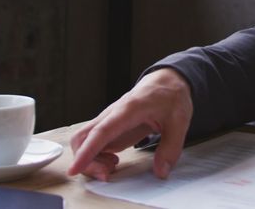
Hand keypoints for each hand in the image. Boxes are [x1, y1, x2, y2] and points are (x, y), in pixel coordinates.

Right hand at [67, 67, 193, 179]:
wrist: (166, 81)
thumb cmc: (170, 95)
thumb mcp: (180, 120)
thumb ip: (171, 147)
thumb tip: (161, 171)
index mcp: (129, 109)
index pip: (101, 132)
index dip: (86, 152)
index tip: (75, 169)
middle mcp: (113, 114)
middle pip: (82, 138)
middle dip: (86, 161)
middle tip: (107, 174)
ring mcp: (109, 121)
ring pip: (83, 142)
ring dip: (91, 161)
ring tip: (113, 167)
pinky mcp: (110, 127)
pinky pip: (93, 144)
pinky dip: (96, 157)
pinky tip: (113, 161)